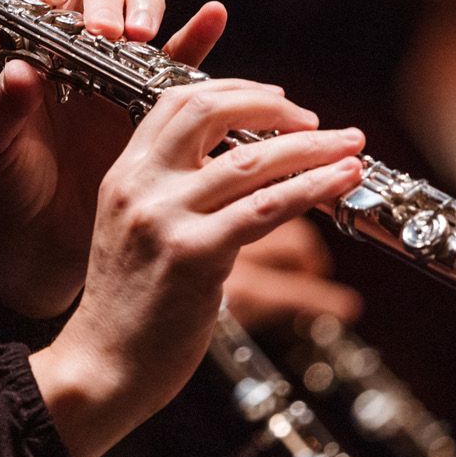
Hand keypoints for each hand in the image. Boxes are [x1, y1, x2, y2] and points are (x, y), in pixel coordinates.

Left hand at [0, 0, 224, 315]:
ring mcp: (120, 69)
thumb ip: (0, 109)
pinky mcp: (153, 100)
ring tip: (145, 35)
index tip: (57, 1)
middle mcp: (80, 46)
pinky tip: (213, 16)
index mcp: (34, 43)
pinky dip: (199, 34)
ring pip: (142, 11)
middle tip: (108, 32)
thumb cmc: (8, 186)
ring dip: (147, 9)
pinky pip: (181, 59)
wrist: (44, 236)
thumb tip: (22, 71)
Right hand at [29, 79, 365, 456]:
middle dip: (273, 107)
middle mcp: (140, 186)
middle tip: (315, 120)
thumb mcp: (137, 229)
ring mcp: (165, 218)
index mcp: (125, 174)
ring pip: (251, 161)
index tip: (277, 100)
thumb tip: (245, 164)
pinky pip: (266, 208)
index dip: (235, 91)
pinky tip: (341, 180)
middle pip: (211, 112)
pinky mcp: (194, 255)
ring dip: (312, 147)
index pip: (178, 102)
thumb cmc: (129, 305)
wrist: (104, 366)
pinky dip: (312, 188)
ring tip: (351, 145)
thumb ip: (176, 190)